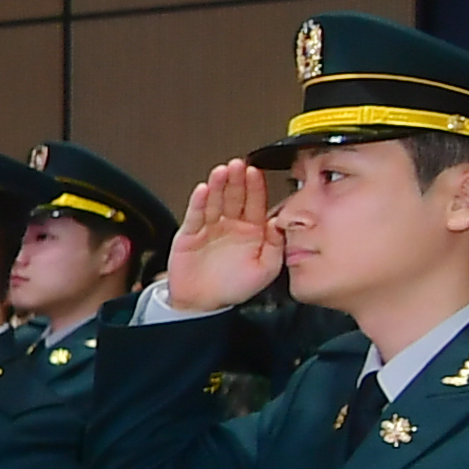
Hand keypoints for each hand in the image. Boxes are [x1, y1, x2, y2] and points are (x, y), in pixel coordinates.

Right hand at [164, 157, 282, 311]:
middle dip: (236, 179)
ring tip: (221, 171)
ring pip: (215, 201)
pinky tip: (203, 190)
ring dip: (218, 185)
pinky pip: (195, 215)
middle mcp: (231, 226)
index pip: (255, 202)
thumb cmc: (233, 288)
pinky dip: (198, 202)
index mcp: (251, 232)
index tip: (255, 172)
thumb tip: (278, 223)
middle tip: (238, 164)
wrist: (203, 304)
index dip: (255, 186)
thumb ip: (276, 246)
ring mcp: (210, 228)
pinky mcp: (189, 234)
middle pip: (234, 196)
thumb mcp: (267, 270)